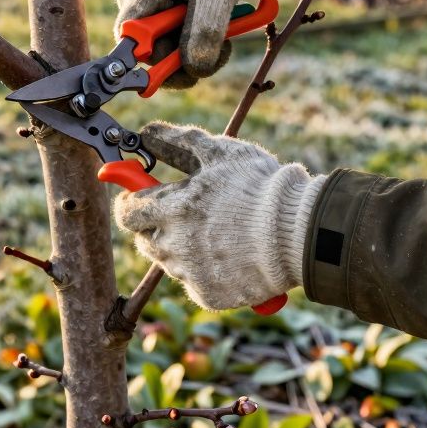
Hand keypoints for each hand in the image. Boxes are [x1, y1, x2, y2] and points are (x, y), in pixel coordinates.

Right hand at [111, 0, 276, 86]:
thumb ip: (205, 31)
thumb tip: (194, 70)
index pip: (131, 40)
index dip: (157, 62)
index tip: (187, 74)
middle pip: (148, 42)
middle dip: (184, 51)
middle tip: (222, 50)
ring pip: (158, 34)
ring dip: (190, 39)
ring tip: (221, 25)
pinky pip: (162, 21)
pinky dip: (188, 26)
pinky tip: (205, 12)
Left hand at [114, 122, 324, 310]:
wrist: (300, 234)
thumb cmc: (261, 187)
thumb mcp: (219, 152)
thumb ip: (176, 141)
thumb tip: (145, 132)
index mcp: (173, 209)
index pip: (127, 211)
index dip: (131, 201)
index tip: (140, 196)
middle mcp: (175, 245)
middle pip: (143, 239)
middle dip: (154, 225)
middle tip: (182, 214)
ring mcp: (191, 273)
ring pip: (168, 261)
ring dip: (180, 247)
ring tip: (215, 232)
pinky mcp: (208, 295)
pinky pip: (193, 282)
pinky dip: (203, 271)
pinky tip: (228, 255)